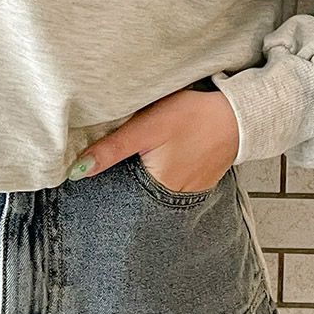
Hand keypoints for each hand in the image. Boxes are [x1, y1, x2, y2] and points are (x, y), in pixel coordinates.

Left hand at [65, 86, 239, 192]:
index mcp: (158, 189)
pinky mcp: (199, 181)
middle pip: (137, 196)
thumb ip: (111, 150)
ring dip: (143, 178)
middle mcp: (175, 199)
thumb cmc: (191, 116)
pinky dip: (162, 173)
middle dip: (122, 184)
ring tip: (138, 159)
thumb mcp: (145, 128)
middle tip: (115, 164)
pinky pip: (172, 183)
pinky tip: (160, 156)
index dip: (105, 189)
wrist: (237, 114)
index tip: (91, 181)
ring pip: (154, 190)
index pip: (120, 200)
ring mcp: (190, 192)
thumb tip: (76, 172)